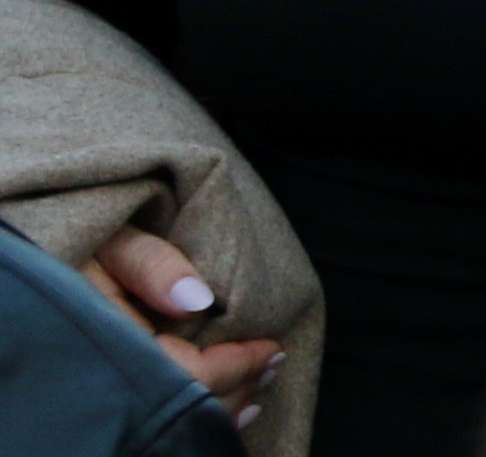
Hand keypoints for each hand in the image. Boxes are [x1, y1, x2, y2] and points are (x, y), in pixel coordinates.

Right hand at [77, 226, 282, 417]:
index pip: (188, 374)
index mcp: (111, 339)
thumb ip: (153, 265)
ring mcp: (103, 388)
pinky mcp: (106, 390)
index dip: (236, 365)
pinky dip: (195, 413)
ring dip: (219, 407)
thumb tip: (198, 300)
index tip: (271, 348)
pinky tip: (220, 410)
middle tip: (274, 368)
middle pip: (184, 403)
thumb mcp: (113, 243)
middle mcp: (106, 374)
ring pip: (169, 419)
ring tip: (256, 390)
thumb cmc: (82, 245)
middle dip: (236, 390)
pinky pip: (155, 417)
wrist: (33, 269)